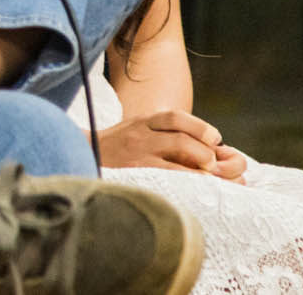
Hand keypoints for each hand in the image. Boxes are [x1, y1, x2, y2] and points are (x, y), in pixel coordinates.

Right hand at [96, 109, 247, 178]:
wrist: (81, 159)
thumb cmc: (119, 154)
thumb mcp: (138, 138)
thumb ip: (169, 141)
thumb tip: (221, 158)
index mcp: (142, 122)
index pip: (174, 117)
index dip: (200, 127)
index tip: (215, 140)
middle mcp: (140, 133)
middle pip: (181, 132)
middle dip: (206, 147)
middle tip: (214, 163)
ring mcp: (137, 152)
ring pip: (180, 145)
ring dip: (203, 158)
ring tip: (209, 174)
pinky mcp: (135, 171)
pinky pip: (170, 173)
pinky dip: (190, 178)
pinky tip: (197, 187)